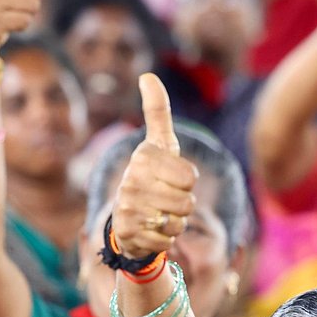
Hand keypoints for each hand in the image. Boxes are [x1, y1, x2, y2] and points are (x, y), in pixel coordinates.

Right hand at [111, 74, 198, 258]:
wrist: (126, 216)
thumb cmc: (151, 175)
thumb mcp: (158, 144)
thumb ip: (157, 111)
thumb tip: (148, 75)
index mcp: (143, 157)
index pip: (189, 176)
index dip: (187, 181)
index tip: (171, 177)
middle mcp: (131, 180)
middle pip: (187, 202)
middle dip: (183, 205)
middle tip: (165, 199)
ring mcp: (127, 207)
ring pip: (178, 222)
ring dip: (175, 222)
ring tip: (158, 213)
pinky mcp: (128, 233)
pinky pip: (167, 241)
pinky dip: (165, 239)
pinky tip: (150, 230)